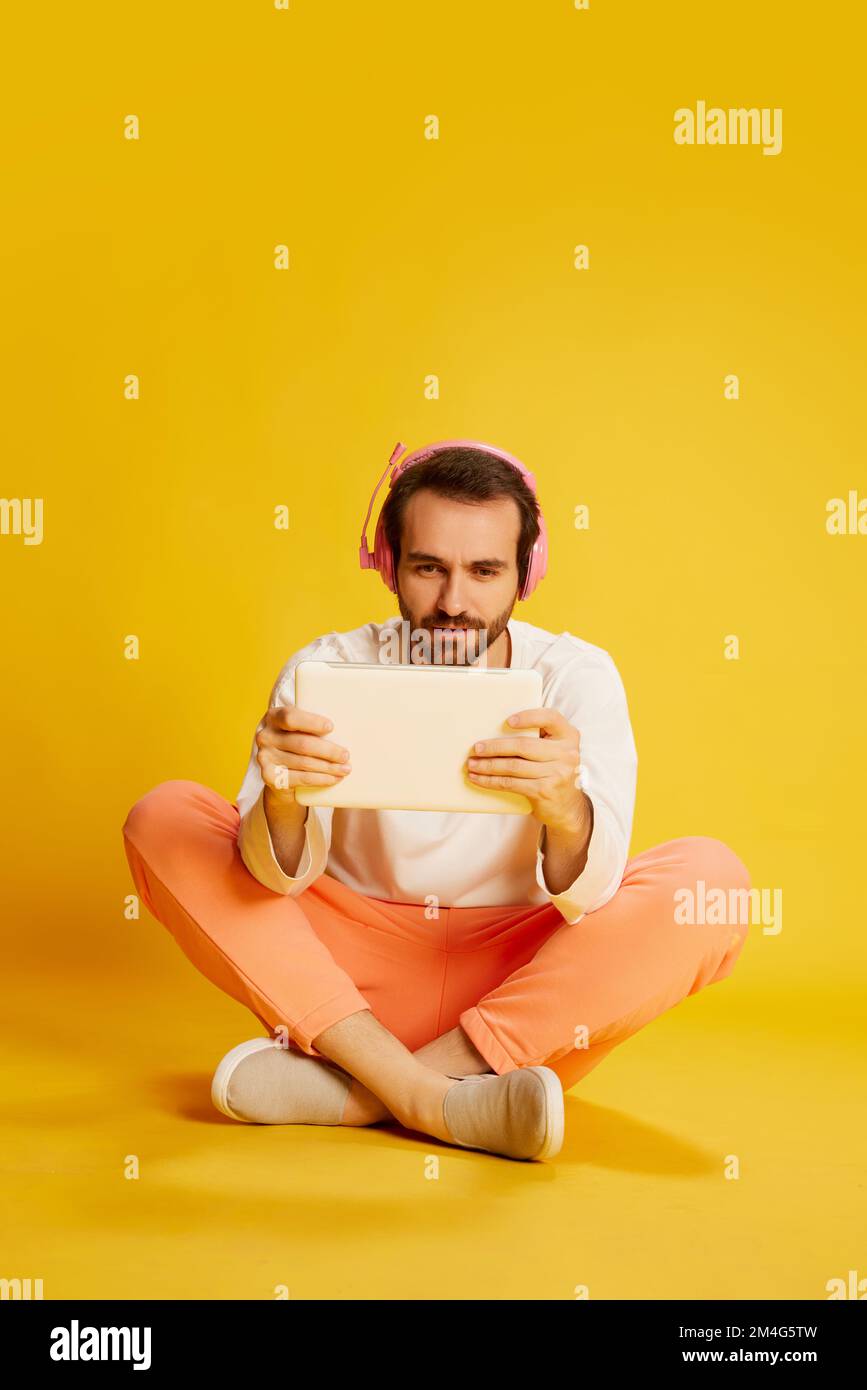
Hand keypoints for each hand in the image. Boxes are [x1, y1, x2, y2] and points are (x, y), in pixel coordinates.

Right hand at [255, 703, 351, 802]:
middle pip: (302, 744)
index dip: (311, 722)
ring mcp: (265, 757)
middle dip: (328, 750)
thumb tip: (347, 724)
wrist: (279, 772)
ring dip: (328, 767)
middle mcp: (265, 736)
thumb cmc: (296, 743)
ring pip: (304, 762)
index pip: (290, 717)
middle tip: (346, 755)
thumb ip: (312, 724)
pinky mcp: (270, 777)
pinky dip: (321, 779)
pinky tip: (334, 778)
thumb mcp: (299, 728)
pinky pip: (301, 778)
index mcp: (273, 717)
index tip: (331, 727)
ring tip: (345, 768)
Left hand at [465, 706, 587, 835]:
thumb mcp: (555, 752)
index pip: (550, 718)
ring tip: (472, 764)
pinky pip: (511, 783)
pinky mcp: (544, 790)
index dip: (529, 717)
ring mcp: (557, 773)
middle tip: (476, 748)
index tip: (507, 721)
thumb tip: (497, 732)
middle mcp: (566, 753)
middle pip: (524, 745)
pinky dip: (491, 781)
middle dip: (495, 747)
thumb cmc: (554, 772)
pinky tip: (479, 779)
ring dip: (488, 765)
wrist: (568, 808)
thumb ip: (539, 739)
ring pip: (513, 766)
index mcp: (568, 736)